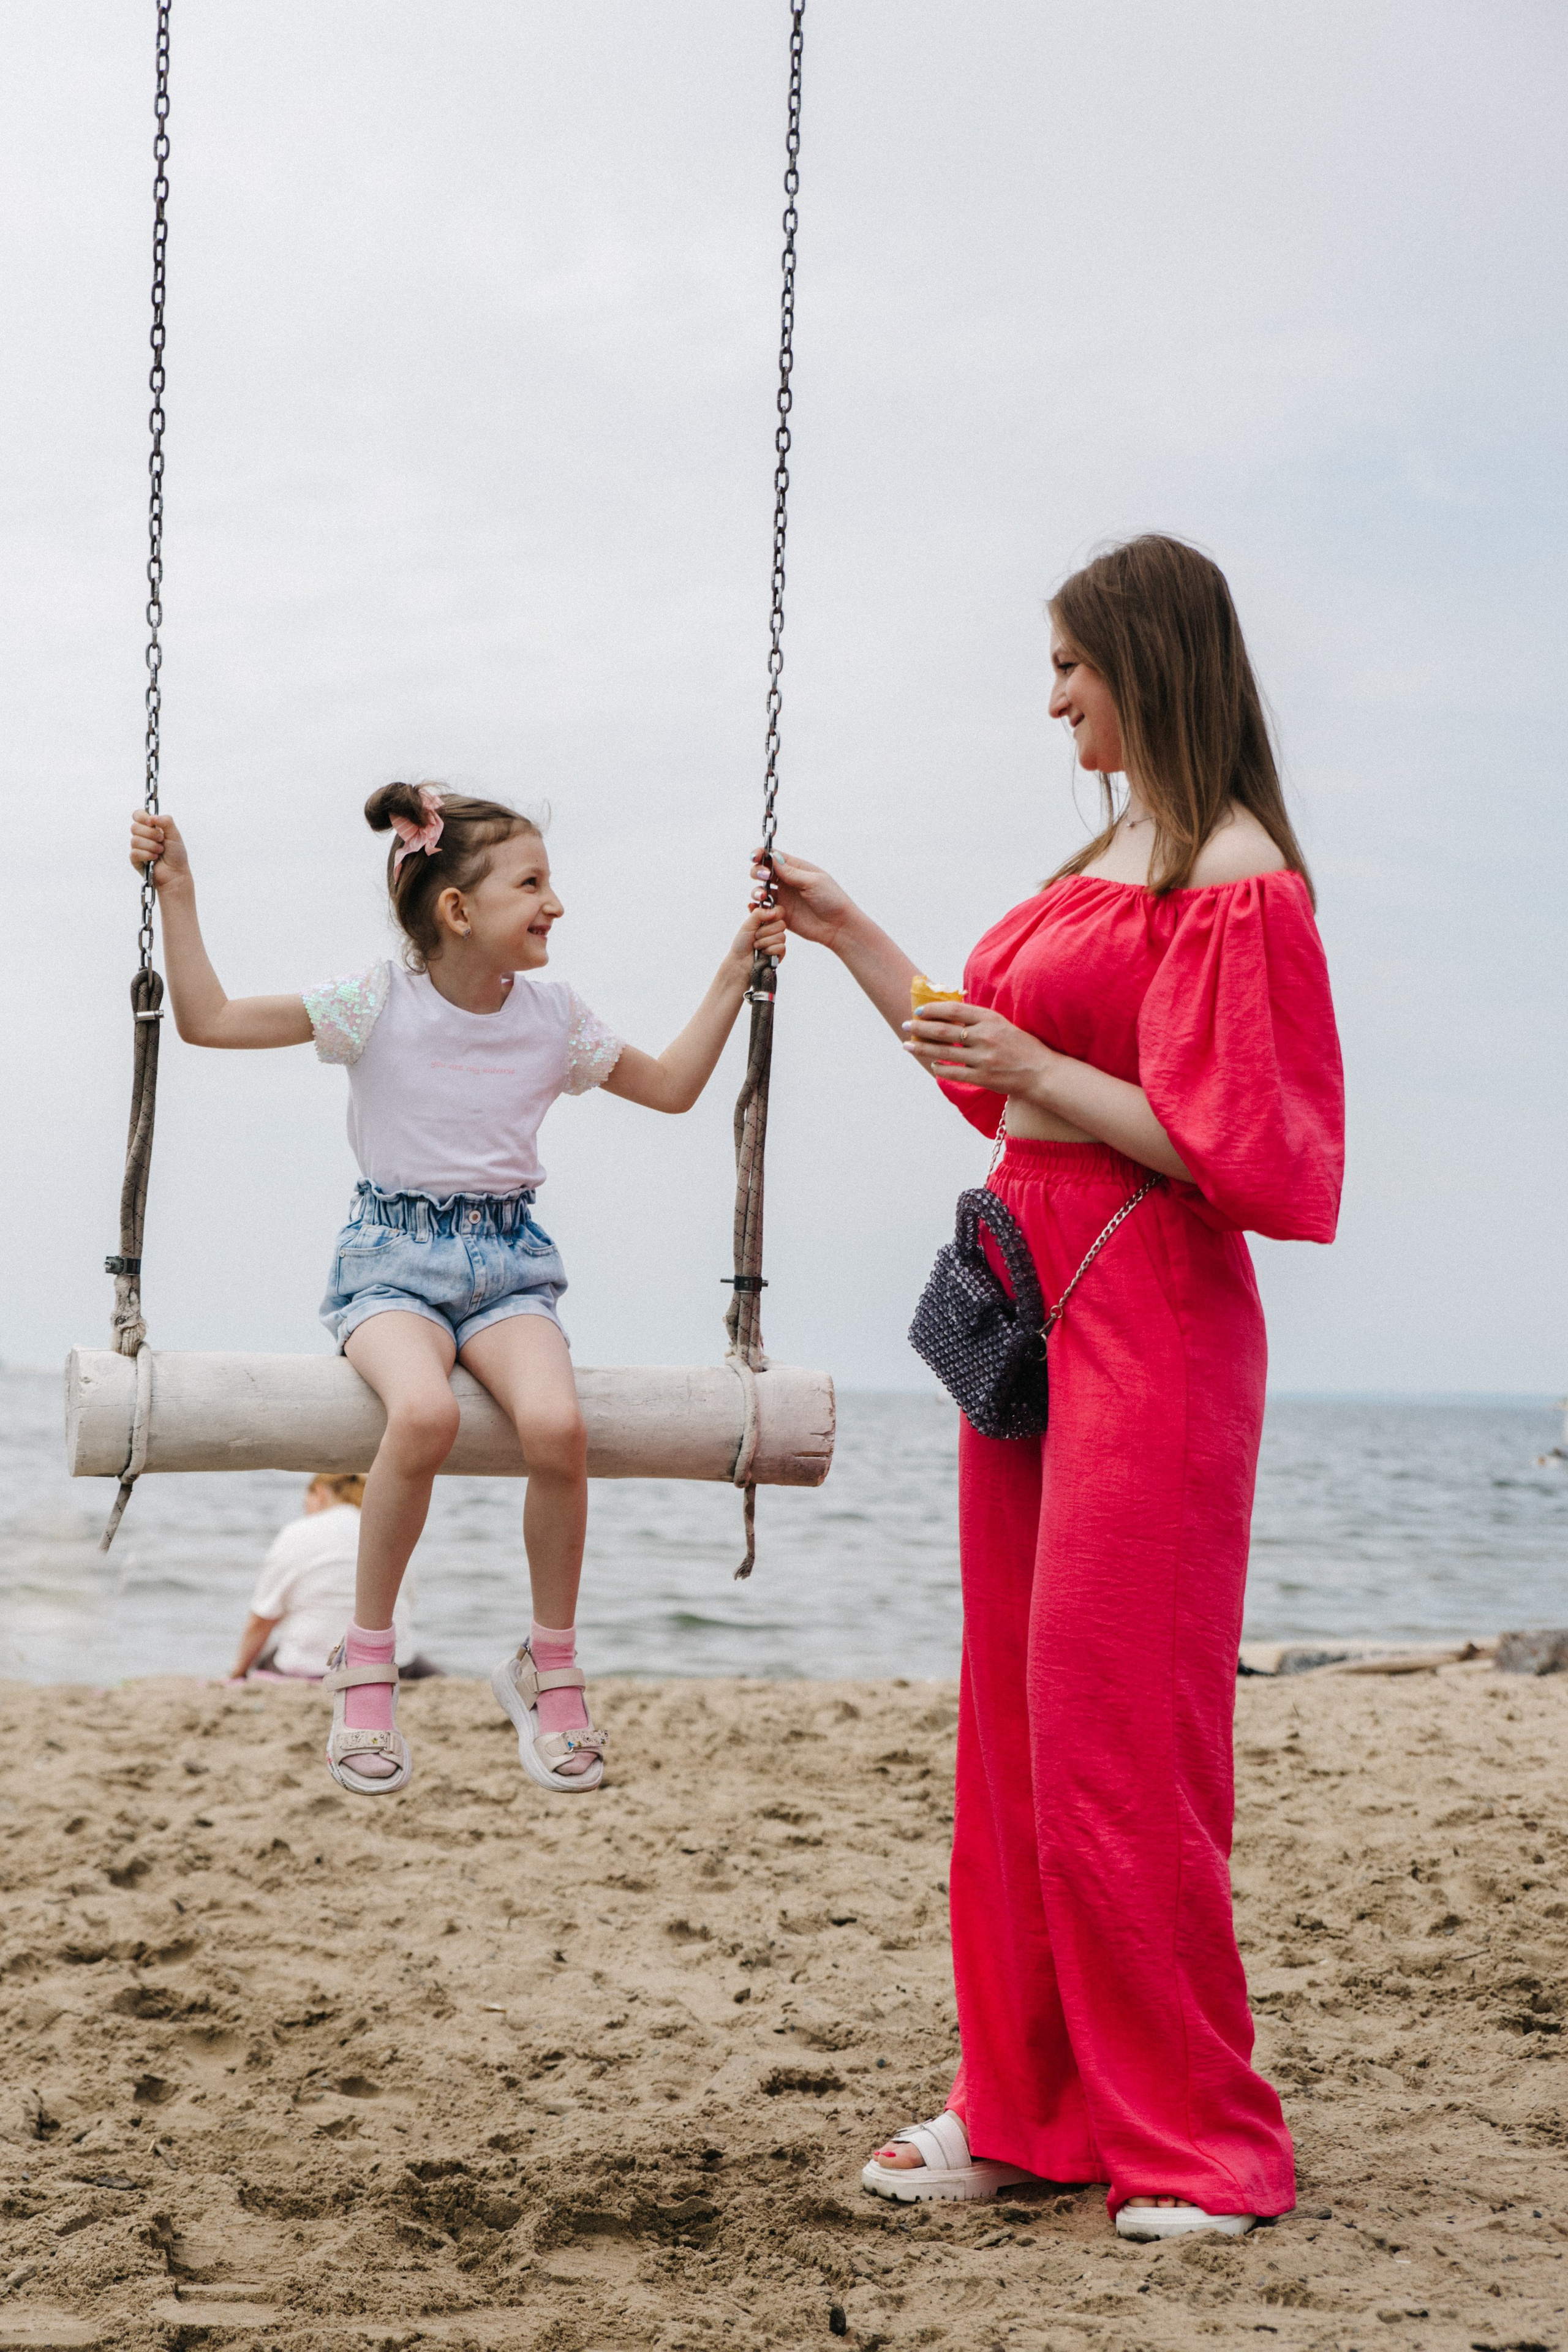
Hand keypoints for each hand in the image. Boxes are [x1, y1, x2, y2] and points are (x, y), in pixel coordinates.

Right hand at [129, 809, 189, 890]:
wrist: (176, 873)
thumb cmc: (176, 855)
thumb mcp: (175, 835)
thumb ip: (166, 821)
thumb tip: (151, 817)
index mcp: (151, 827)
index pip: (138, 815)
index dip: (142, 817)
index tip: (151, 823)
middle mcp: (143, 836)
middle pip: (134, 827)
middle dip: (150, 834)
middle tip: (161, 840)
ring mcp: (138, 847)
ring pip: (134, 840)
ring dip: (151, 846)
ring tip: (160, 851)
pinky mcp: (135, 859)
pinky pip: (135, 852)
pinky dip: (147, 855)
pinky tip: (154, 858)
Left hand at [726, 901, 788, 973]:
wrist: (740, 961)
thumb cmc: (742, 943)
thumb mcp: (748, 924)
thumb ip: (759, 914)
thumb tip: (773, 911)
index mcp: (767, 920)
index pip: (779, 911)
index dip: (773, 915)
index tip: (763, 921)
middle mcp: (774, 930)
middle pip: (781, 925)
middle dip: (765, 931)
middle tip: (755, 936)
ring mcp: (778, 942)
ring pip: (781, 937)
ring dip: (765, 942)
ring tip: (757, 946)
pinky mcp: (780, 953)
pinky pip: (781, 947)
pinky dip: (769, 950)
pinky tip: (763, 953)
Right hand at [750, 846, 855, 950]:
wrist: (838, 926)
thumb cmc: (832, 900)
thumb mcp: (814, 882)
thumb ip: (792, 872)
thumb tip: (773, 858)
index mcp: (796, 868)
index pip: (773, 856)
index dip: (761, 854)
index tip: (755, 858)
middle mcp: (787, 881)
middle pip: (762, 871)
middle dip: (757, 872)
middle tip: (765, 878)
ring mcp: (783, 897)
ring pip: (759, 889)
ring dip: (756, 890)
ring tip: (763, 896)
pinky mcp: (780, 913)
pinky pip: (763, 908)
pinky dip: (756, 907)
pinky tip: (757, 908)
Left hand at [904, 1000, 1052, 1093]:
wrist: (1042, 1073)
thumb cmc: (1022, 1047)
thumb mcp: (1003, 1025)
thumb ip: (979, 1019)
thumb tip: (952, 1013)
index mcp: (990, 1020)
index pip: (954, 1011)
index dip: (933, 1009)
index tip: (920, 1010)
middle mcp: (985, 1037)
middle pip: (943, 1031)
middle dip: (920, 1028)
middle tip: (906, 1025)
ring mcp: (983, 1059)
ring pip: (943, 1052)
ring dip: (922, 1048)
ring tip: (908, 1045)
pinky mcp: (982, 1078)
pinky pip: (953, 1073)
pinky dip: (939, 1068)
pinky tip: (932, 1064)